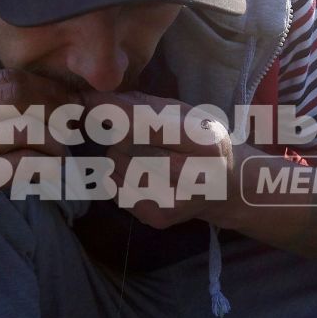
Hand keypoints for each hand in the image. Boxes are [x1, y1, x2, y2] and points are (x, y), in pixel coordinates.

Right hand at [0, 69, 77, 250]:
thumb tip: (42, 96)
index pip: (6, 76)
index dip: (44, 88)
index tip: (62, 104)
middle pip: (18, 93)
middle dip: (54, 108)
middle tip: (69, 126)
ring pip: (25, 127)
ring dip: (54, 141)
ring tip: (59, 154)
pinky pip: (25, 163)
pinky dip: (47, 166)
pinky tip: (51, 173)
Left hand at [81, 90, 235, 230]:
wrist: (225, 189)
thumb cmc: (202, 143)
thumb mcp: (188, 115)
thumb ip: (145, 105)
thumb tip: (96, 99)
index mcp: (205, 142)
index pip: (147, 124)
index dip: (114, 111)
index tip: (91, 101)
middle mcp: (193, 176)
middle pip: (126, 145)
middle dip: (120, 133)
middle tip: (134, 134)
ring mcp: (174, 201)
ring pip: (116, 165)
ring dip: (118, 154)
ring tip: (142, 155)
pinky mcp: (158, 218)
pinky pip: (114, 189)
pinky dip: (117, 176)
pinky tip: (138, 173)